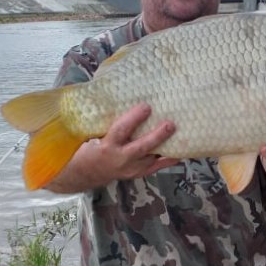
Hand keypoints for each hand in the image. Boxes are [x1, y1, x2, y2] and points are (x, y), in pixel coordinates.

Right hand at [46, 103, 177, 192]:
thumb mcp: (88, 133)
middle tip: (170, 123)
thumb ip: (101, 118)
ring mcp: (131, 169)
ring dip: (166, 146)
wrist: (84, 173)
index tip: (146, 106)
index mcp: (107, 146)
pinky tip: (181, 152)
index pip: (121, 130)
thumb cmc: (86, 146)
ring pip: (152, 157)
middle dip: (157, 135)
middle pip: (142, 146)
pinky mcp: (138, 174)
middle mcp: (120, 159)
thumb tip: (112, 91)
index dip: (134, 119)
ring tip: (181, 134)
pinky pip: (156, 167)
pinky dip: (169, 160)